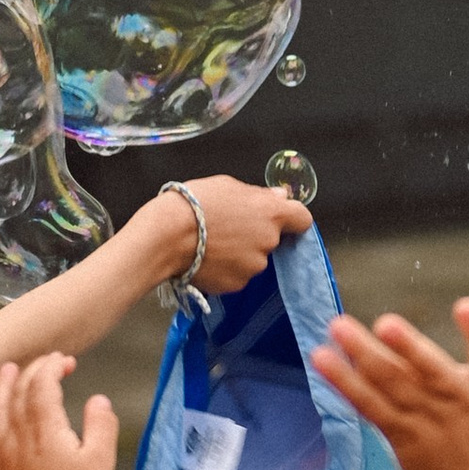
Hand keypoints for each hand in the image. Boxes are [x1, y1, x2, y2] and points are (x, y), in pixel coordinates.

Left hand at [0, 353, 117, 469]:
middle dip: (32, 369)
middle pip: (17, 391)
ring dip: (1, 386)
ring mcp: (0, 456)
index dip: (51, 366)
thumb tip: (98, 400)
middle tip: (47, 362)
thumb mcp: (102, 460)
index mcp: (45, 430)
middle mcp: (18, 437)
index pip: (41, 384)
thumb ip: (101, 424)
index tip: (64, 361)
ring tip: (6, 371)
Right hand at [170, 172, 312, 292]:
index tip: (280, 218)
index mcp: (272, 213)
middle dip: (256, 234)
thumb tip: (279, 196)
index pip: (302, 218)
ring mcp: (253, 266)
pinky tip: (207, 258)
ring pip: (254, 258)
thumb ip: (258, 194)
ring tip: (213, 243)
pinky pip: (237, 275)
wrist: (166, 237)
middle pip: (272, 239)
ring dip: (241, 253)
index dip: (292, 218)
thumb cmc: (194, 204)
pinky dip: (227, 268)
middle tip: (229, 227)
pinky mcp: (236, 284)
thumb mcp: (227, 185)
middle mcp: (268, 242)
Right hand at [314, 297, 468, 469]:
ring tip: (385, 324)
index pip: (368, 401)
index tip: (318, 354)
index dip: (342, 379)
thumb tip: (359, 376)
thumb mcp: (408, 453)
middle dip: (363, 352)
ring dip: (409, 346)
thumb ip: (387, 416)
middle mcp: (433, 413)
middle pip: (394, 379)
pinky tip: (465, 306)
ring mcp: (467, 401)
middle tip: (337, 324)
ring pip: (433, 370)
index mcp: (406, 430)